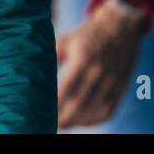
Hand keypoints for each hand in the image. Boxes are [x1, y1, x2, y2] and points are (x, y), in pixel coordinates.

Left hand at [56, 0, 144, 127]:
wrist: (120, 28)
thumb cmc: (86, 36)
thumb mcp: (66, 41)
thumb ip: (52, 56)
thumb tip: (33, 71)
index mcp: (83, 58)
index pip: (67, 87)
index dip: (56, 103)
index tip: (44, 111)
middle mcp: (99, 72)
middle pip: (81, 102)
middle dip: (65, 117)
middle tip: (50, 124)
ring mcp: (112, 81)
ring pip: (95, 109)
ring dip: (79, 121)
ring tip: (63, 125)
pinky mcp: (121, 88)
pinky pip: (109, 110)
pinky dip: (95, 120)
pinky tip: (83, 122)